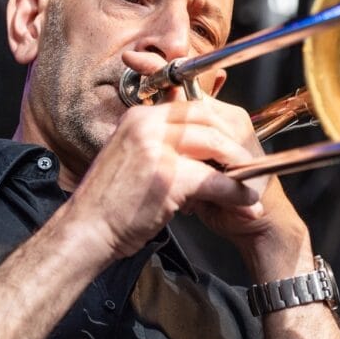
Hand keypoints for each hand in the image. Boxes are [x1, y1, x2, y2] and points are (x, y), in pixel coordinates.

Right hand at [68, 99, 262, 259]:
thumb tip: (198, 148)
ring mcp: (156, 148)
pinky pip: (214, 180)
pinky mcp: (167, 176)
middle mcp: (146, 125)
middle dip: (233, 142)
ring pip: (215, 146)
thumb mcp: (131, 160)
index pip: (191, 108)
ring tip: (253, 185)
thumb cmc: (109, 204)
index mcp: (138, 117)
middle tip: (251, 163)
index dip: (218, 126)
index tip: (233, 145)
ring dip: (240, 167)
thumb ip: (160, 146)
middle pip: (207, 120)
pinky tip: (246, 204)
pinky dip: (235, 193)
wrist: (86, 231)